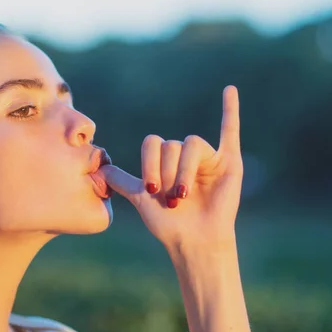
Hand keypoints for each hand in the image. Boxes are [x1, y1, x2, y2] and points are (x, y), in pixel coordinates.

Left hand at [101, 86, 242, 249]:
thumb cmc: (169, 224)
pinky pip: (230, 131)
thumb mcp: (140, 201)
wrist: (194, 241)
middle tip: (171, 198)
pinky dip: (231, 110)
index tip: (150, 188)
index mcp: (164, 160)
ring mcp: (207, 157)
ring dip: (184, 170)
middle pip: (171, 145)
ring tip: (183, 194)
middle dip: (167, 172)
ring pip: (191, 144)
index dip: (148, 163)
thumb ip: (122, 182)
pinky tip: (230, 90)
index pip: (153, 143)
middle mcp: (184, 155)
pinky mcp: (229, 163)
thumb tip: (99, 168)